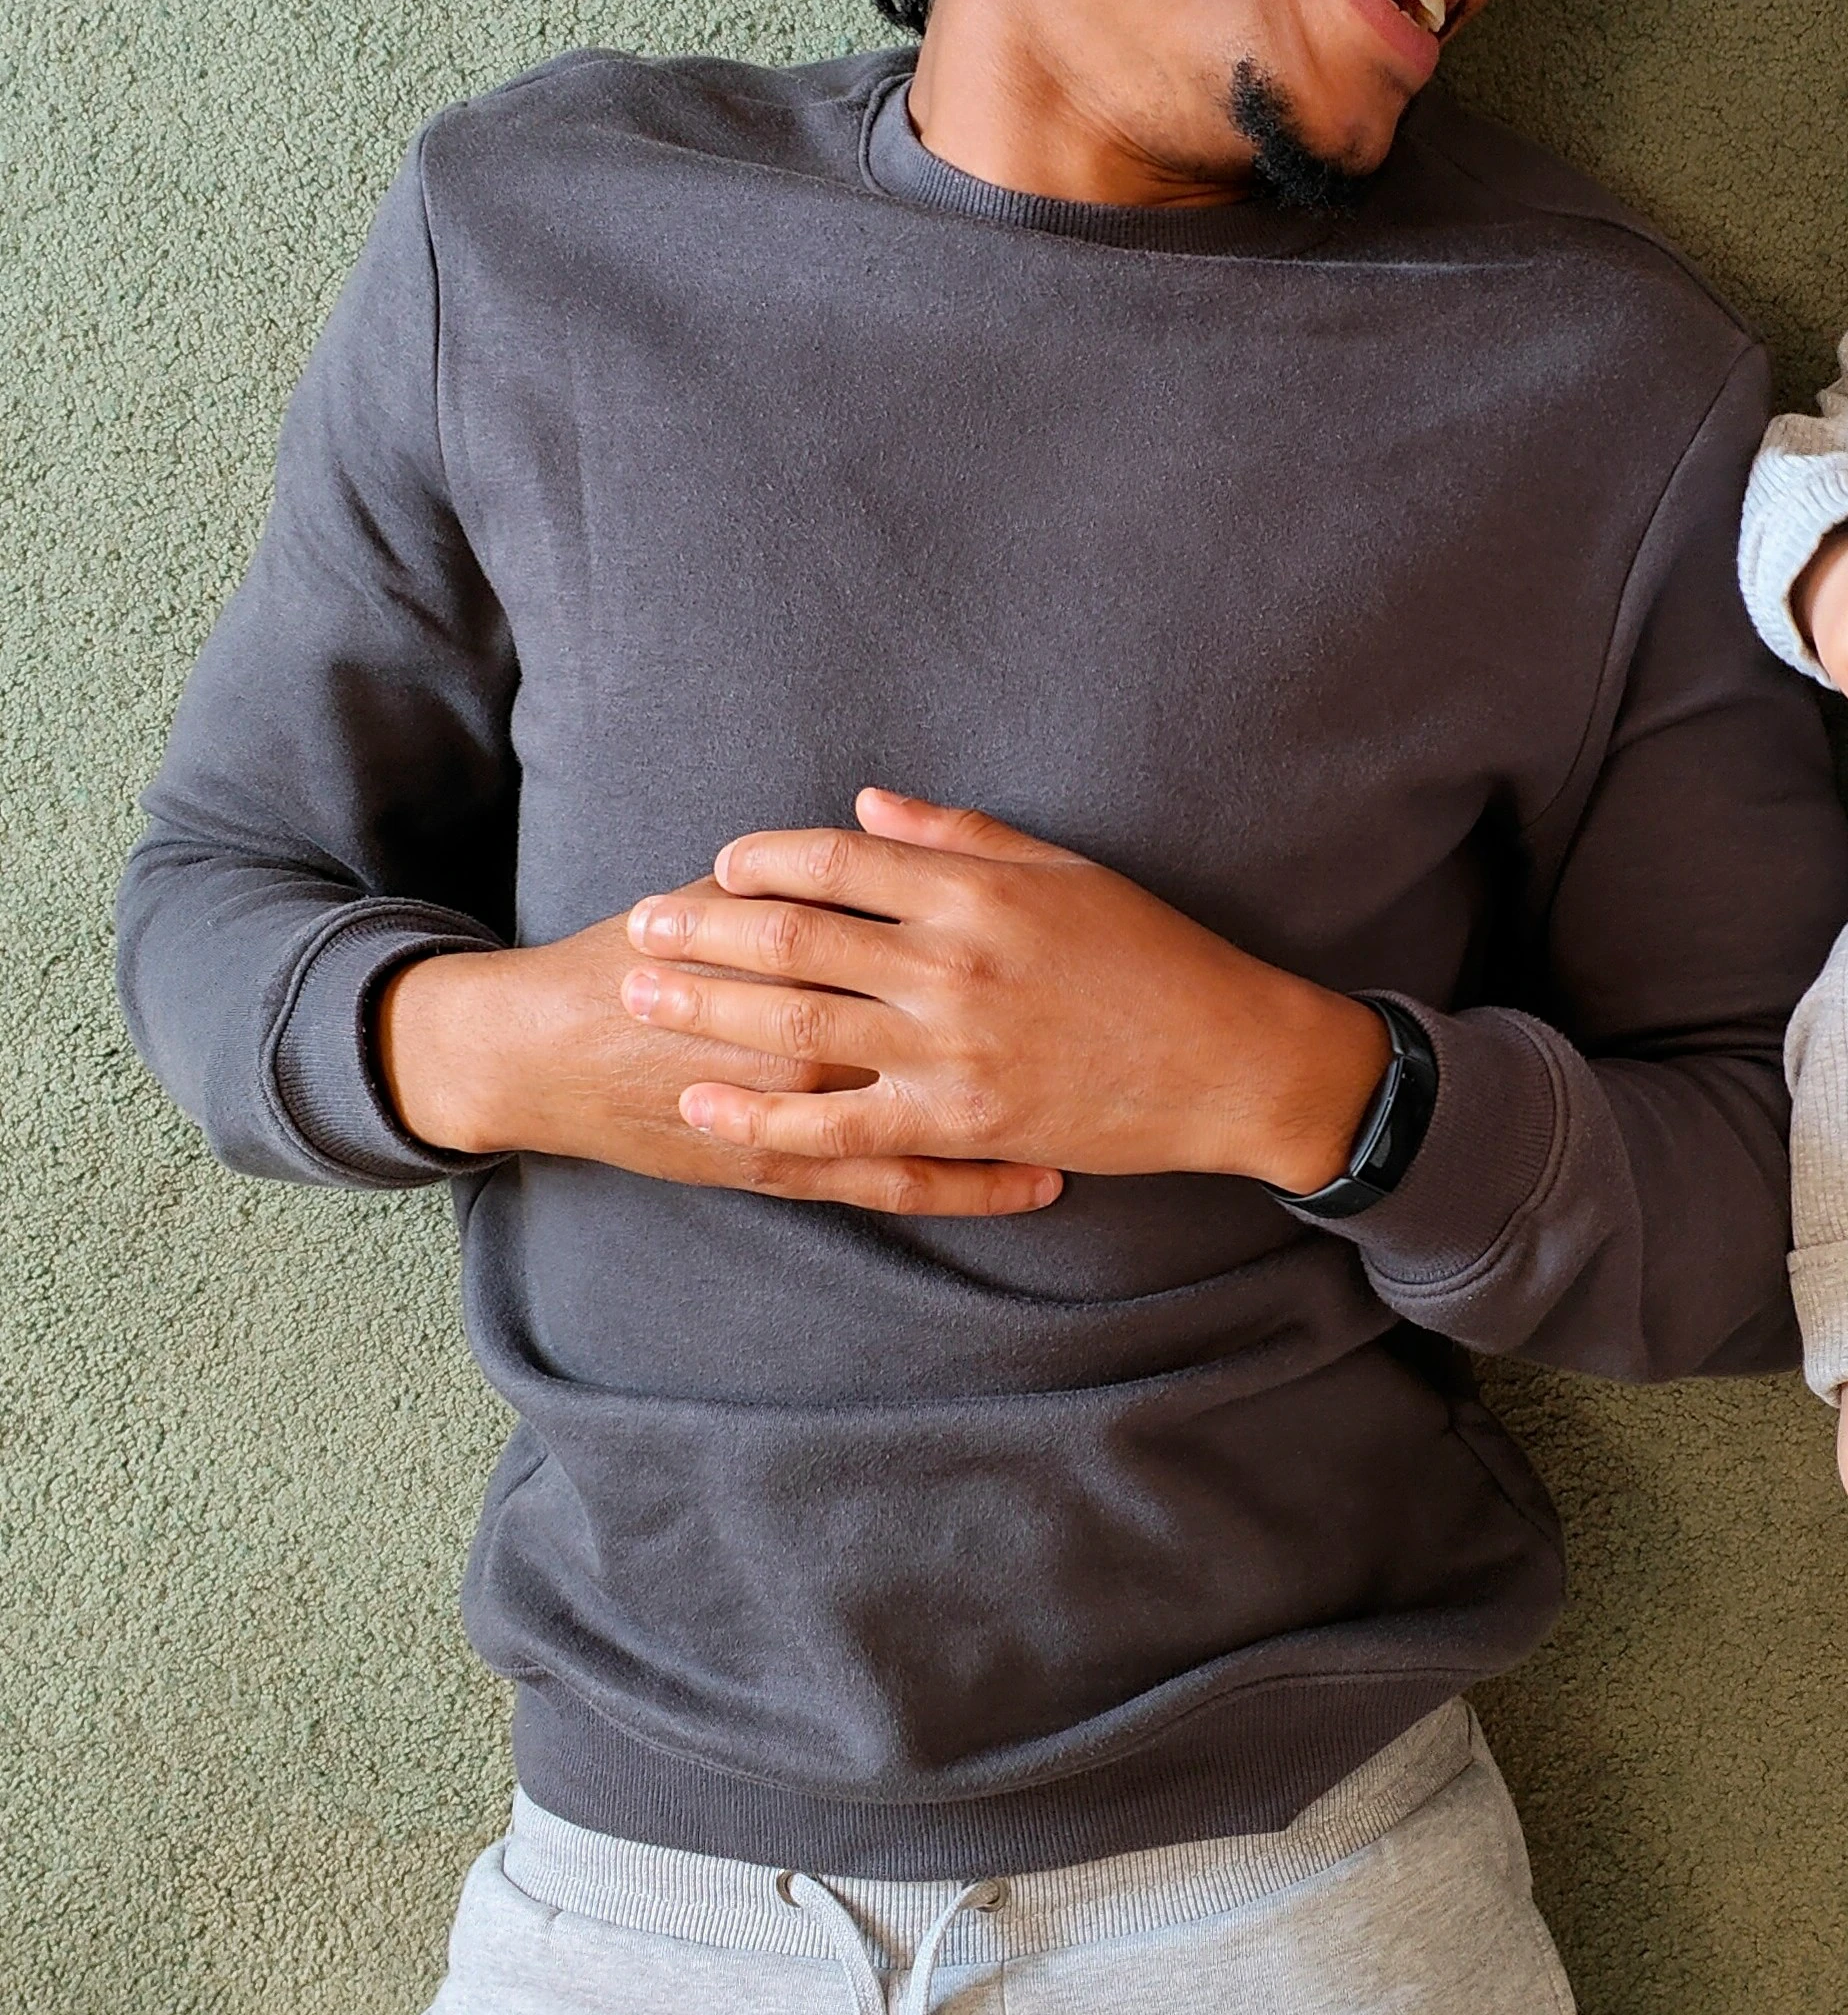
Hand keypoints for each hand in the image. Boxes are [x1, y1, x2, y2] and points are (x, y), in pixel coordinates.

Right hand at [376, 892, 1059, 1214]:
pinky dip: (972, 1188)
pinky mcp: (781, 1172)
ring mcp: (798, 1115)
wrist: (542, 1048)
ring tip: (1118, 1112)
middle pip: (949, 1031)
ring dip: (1033, 1117)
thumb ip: (812, 869)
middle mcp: (810, 1035)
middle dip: (1045, 1031)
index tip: (1103, 945)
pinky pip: (894, 1187)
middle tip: (1138, 1025)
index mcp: (802, 952)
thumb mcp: (724, 889)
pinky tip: (1039, 1183)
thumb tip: (889, 827)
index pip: (928, 941)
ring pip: (938, 1119)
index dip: (1022, 946)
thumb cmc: (639, 953)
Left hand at [617, 789, 1393, 1210]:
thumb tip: (866, 808)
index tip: (719, 863)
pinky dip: (759, 1114)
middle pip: (795, 936)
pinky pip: (834, 1124)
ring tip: (642, 991)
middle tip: (642, 921)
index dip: (764, 858)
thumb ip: (962, 837)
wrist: (1229, 1063)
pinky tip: (704, 1102)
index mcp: (977, 890)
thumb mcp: (1068, 872)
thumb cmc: (1156, 957)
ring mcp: (950, 1050)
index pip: (838, 860)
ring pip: (795, 1022)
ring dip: (707, 1005)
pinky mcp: (956, 1125)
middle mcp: (952, 963)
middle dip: (704, 926)